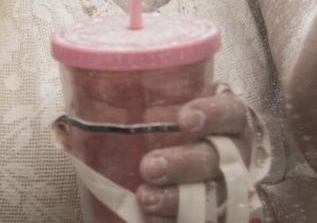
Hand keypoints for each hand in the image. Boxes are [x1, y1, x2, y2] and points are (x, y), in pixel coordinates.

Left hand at [135, 90, 253, 219]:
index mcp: (228, 119)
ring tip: (145, 197)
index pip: (230, 111)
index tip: (184, 118)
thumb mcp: (168, 108)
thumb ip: (141, 105)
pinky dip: (175, 221)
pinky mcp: (221, 213)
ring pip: (212, 196)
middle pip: (217, 159)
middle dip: (184, 163)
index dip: (212, 114)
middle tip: (149, 166)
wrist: (194, 169)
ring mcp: (230, 189)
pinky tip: (151, 219)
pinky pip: (204, 221)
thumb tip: (80, 116)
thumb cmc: (173, 129)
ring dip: (177, 199)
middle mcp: (235, 154)